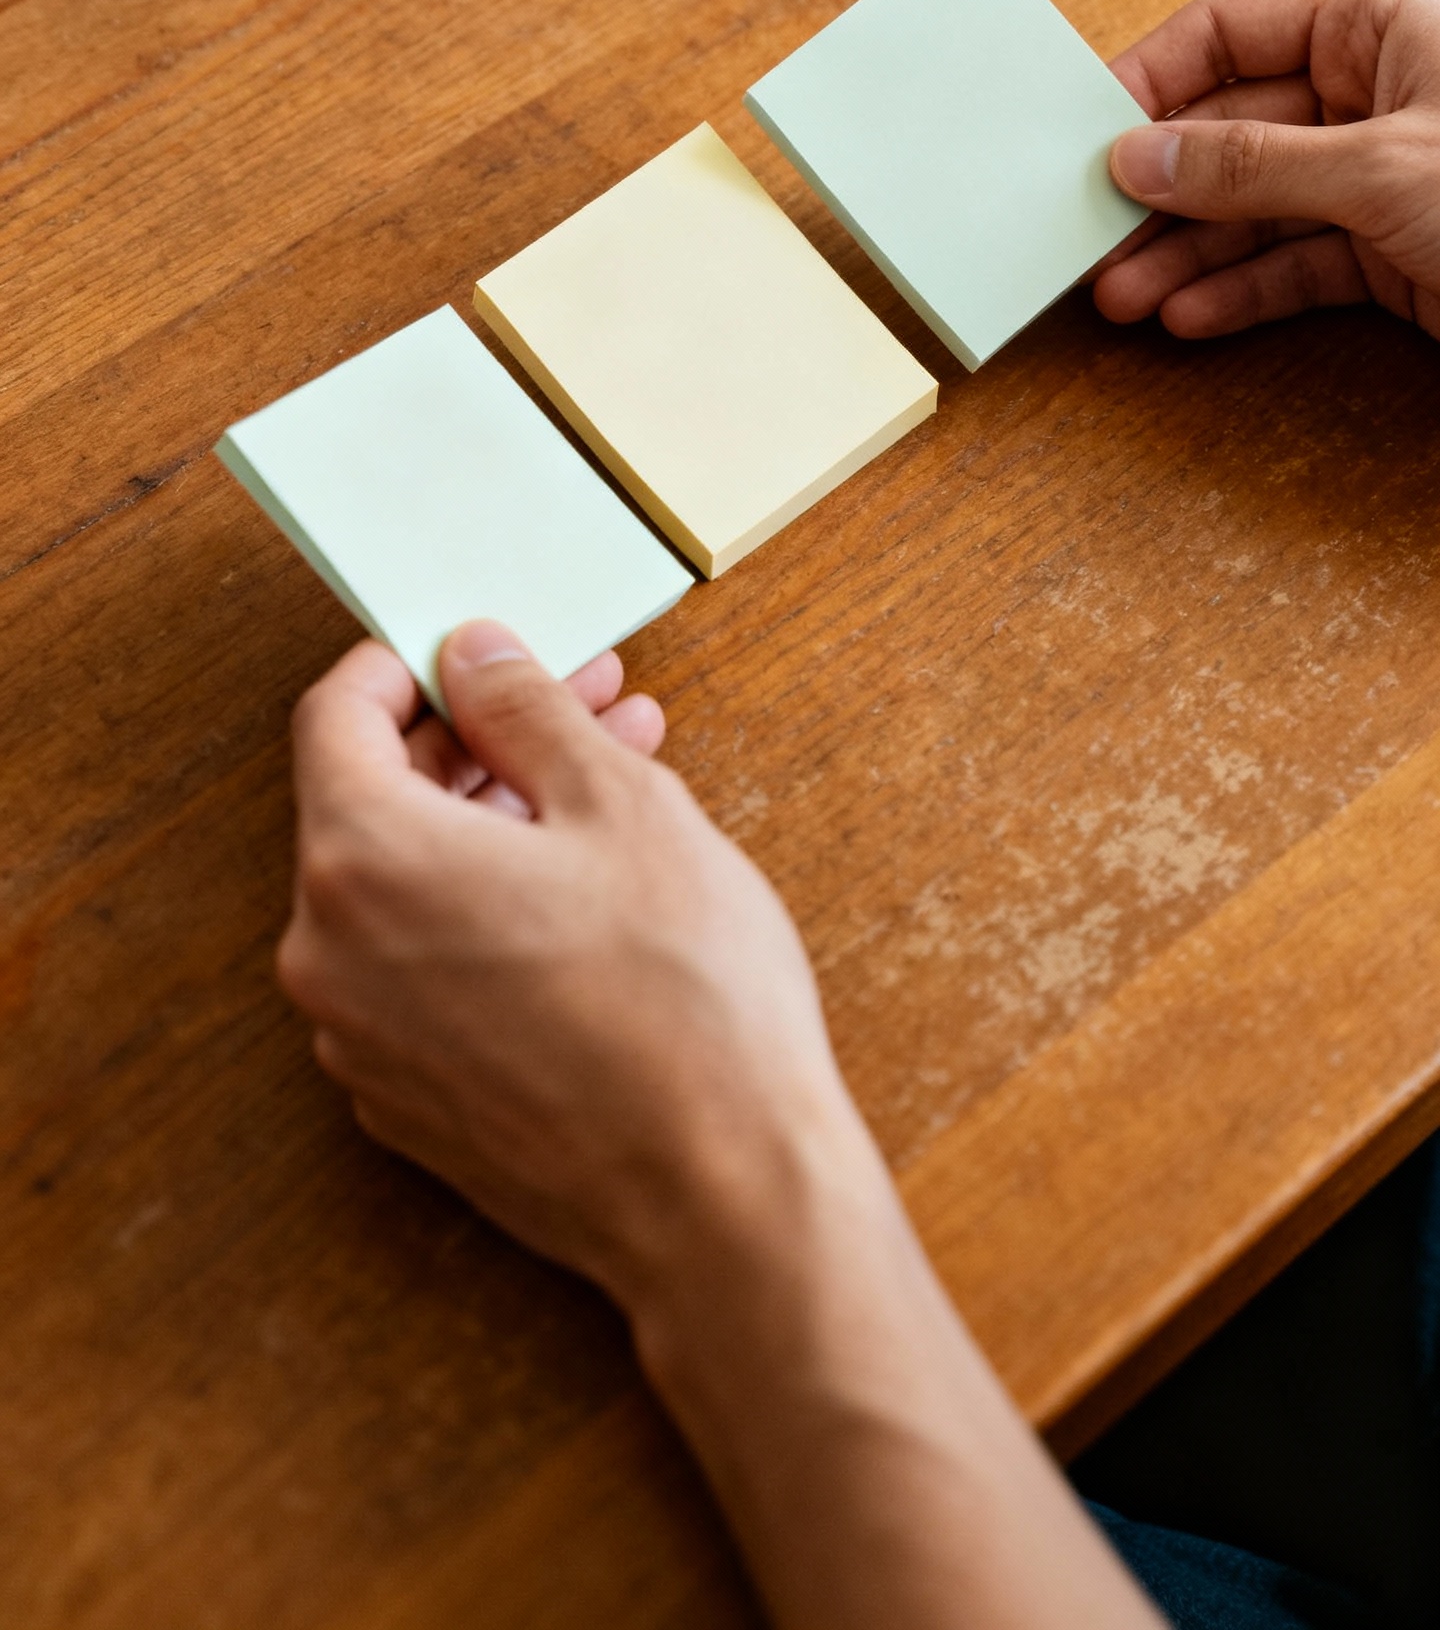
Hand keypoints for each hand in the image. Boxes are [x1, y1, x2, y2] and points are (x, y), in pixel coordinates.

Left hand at [278, 622, 857, 1315]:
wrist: (720, 1199)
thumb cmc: (682, 1002)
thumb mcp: (622, 804)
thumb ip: (526, 710)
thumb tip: (473, 656)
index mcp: (363, 861)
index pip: (334, 716)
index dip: (406, 667)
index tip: (471, 650)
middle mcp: (330, 955)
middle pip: (374, 803)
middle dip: (481, 742)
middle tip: (584, 707)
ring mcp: (361, 1040)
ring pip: (406, 889)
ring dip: (495, 825)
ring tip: (615, 787)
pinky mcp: (406, 1100)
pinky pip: (421, 969)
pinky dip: (484, 914)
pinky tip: (587, 893)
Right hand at [1095, 0, 1439, 338]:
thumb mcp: (1384, 167)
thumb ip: (1255, 165)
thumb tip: (1140, 160)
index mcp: (1376, 23)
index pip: (1229, 34)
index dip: (1152, 85)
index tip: (1087, 142)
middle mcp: (1373, 89)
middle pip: (1231, 131)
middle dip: (1163, 193)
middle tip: (1094, 239)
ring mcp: (1380, 172)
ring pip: (1258, 208)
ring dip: (1187, 255)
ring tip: (1123, 296)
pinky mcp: (1394, 247)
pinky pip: (1300, 262)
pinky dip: (1244, 290)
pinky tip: (1188, 314)